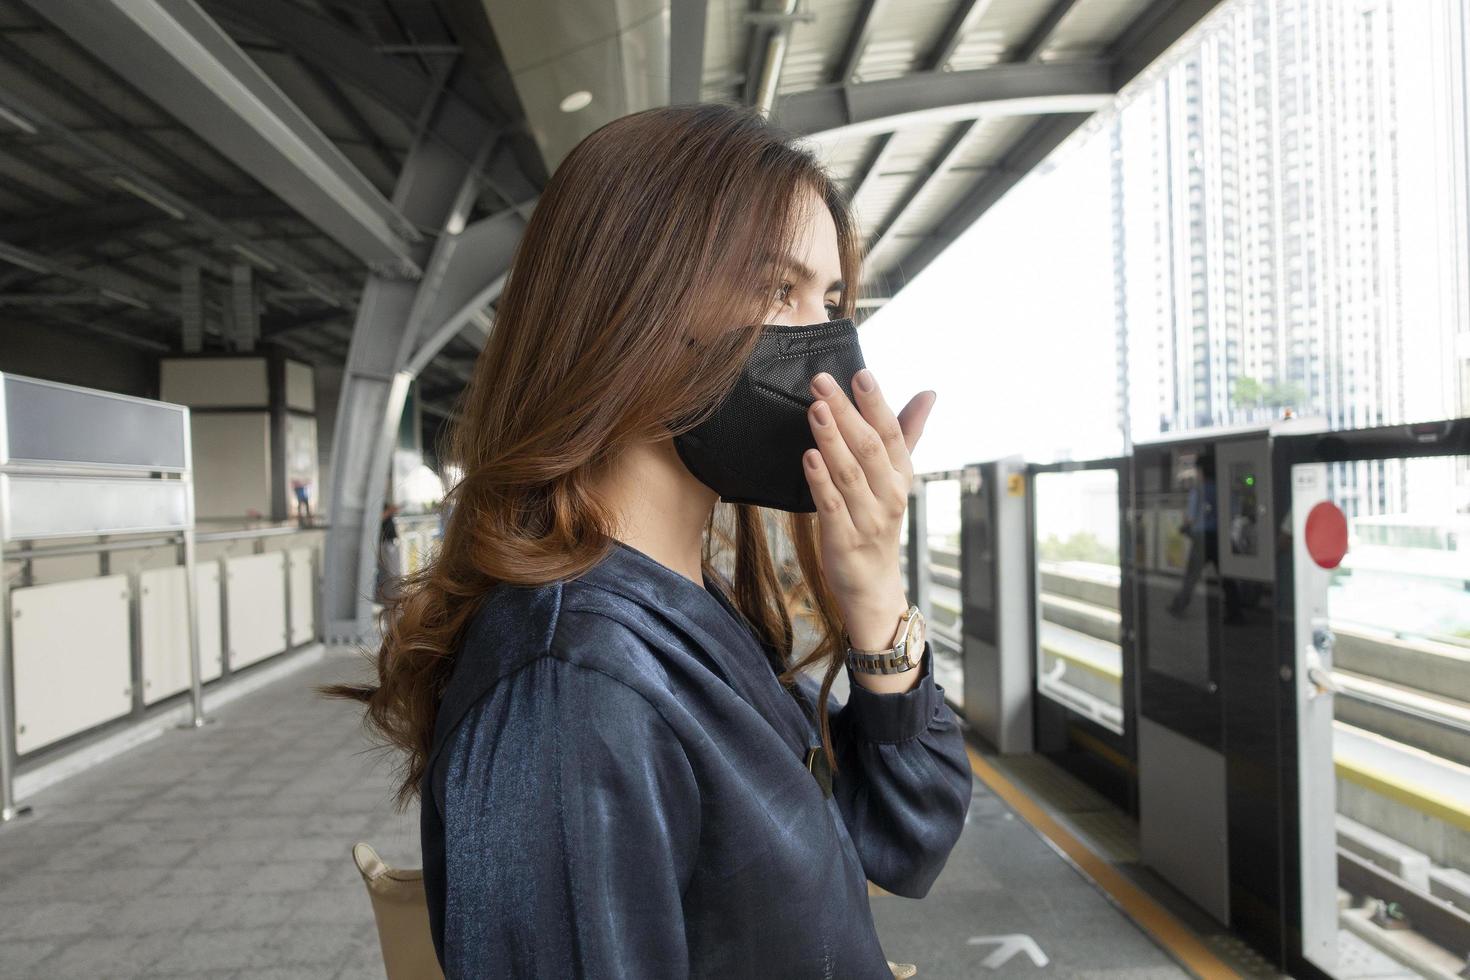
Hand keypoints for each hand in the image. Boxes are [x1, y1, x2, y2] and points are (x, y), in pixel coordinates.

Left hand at [802, 367, 936, 653]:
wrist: (874, 586)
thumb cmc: (879, 522)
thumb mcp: (897, 478)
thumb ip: (908, 433)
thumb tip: (929, 393)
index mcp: (901, 476)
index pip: (892, 434)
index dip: (877, 404)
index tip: (861, 374)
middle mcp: (889, 496)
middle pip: (869, 448)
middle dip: (845, 412)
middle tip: (822, 382)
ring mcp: (868, 519)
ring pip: (850, 474)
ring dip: (832, 439)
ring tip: (815, 410)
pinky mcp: (844, 541)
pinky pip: (833, 507)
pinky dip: (821, 481)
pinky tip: (809, 457)